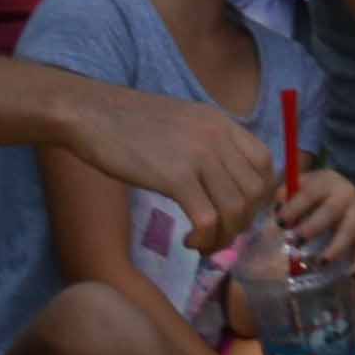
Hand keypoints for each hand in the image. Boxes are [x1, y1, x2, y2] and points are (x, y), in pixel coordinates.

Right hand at [68, 80, 271, 252]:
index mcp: (219, 121)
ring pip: (236, 210)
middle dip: (243, 222)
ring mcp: (197, 155)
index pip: (266, 163)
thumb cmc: (127, 121)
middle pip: (256, 192)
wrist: (89, 112)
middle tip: (220, 232)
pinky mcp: (175, 177)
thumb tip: (227, 185)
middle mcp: (216, 136)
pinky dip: (204, 240)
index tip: (239, 211)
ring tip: (203, 242)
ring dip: (224, 237)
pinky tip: (188, 240)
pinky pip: (208, 221)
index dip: (260, 195)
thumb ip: (208, 145)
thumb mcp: (181, 122)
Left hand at [267, 166, 354, 278]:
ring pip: (350, 230)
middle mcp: (346, 195)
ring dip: (336, 248)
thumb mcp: (300, 185)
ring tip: (320, 262)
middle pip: (331, 211)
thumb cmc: (314, 192)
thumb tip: (277, 211)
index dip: (294, 208)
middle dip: (313, 228)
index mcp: (326, 181)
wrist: (341, 189)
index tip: (280, 222)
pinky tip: (351, 274)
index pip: (309, 194)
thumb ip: (286, 196)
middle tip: (296, 242)